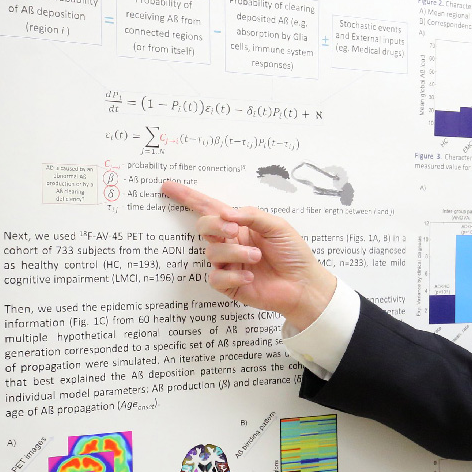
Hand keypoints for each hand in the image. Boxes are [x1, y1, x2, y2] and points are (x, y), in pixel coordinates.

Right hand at [162, 181, 335, 328]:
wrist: (304, 284)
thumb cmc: (293, 254)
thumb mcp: (278, 226)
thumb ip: (252, 215)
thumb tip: (226, 214)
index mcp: (240, 226)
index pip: (210, 208)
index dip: (188, 197)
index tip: (167, 186)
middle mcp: (231, 243)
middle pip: (204, 227)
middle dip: (215, 226)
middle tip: (234, 232)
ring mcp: (228, 264)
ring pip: (212, 253)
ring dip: (235, 253)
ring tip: (257, 258)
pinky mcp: (229, 285)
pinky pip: (216, 278)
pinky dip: (233, 276)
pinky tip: (250, 277)